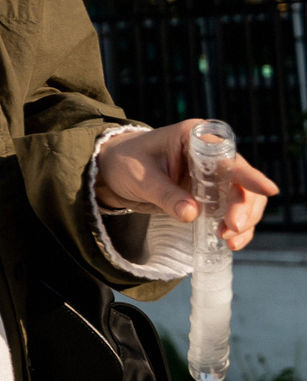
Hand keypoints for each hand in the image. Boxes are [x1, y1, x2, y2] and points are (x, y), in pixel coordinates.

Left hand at [94, 120, 280, 249]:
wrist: (111, 171)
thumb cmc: (125, 163)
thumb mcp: (140, 178)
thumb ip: (164, 195)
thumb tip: (191, 214)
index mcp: (195, 138)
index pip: (228, 156)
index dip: (249, 175)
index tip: (268, 190)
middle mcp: (211, 154)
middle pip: (242, 181)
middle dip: (244, 206)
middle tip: (232, 227)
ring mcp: (213, 176)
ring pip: (243, 198)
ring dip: (242, 220)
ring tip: (228, 239)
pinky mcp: (210, 195)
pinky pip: (231, 211)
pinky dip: (234, 228)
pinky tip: (228, 242)